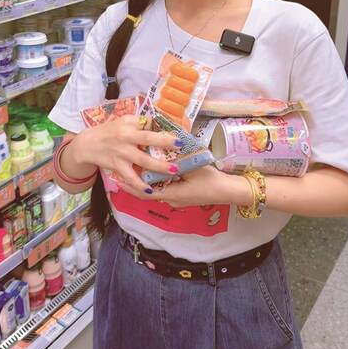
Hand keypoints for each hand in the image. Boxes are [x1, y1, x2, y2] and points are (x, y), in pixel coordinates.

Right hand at [68, 115, 180, 195]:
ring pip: (143, 160)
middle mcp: (126, 138)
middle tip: (180, 146)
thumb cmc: (109, 131)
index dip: (162, 127)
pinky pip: (130, 178)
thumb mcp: (123, 121)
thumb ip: (140, 122)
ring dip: (159, 166)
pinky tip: (150, 190)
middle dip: (165, 143)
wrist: (87, 144)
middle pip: (148, 140)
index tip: (178, 132)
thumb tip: (158, 123)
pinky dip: (140, 185)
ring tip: (173, 171)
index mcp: (129, 125)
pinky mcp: (117, 167)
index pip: (148, 124)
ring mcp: (122, 154)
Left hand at [120, 165, 253, 207]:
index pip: (145, 192)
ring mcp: (178, 200)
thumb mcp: (192, 167)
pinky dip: (158, 183)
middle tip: (124, 173)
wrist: (227, 191)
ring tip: (139, 170)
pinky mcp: (183, 197)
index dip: (132, 186)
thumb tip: (161, 147)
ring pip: (157, 192)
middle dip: (136, 184)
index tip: (120, 176)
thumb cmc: (210, 179)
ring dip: (147, 183)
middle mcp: (171, 200)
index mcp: (171, 194)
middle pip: (148, 193)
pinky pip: (166, 191)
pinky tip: (158, 174)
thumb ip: (175, 160)